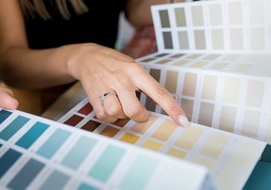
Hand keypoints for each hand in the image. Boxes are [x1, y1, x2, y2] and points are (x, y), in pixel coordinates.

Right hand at [67, 43, 188, 126]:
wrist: (87, 57)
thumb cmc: (116, 64)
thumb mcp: (133, 67)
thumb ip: (144, 85)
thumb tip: (157, 107)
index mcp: (136, 71)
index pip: (159, 92)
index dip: (172, 109)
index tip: (183, 122)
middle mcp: (122, 79)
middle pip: (134, 111)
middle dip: (139, 117)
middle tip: (138, 113)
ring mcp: (106, 87)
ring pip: (117, 114)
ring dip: (121, 116)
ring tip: (119, 105)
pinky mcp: (93, 96)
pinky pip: (104, 116)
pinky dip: (109, 116)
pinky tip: (109, 106)